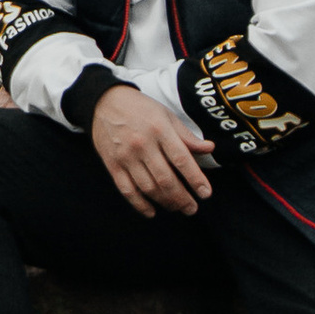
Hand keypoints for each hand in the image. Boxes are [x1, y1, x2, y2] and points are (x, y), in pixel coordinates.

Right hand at [91, 86, 215, 218]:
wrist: (105, 101)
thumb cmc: (140, 108)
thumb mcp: (166, 116)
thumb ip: (187, 136)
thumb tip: (210, 148)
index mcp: (160, 130)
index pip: (182, 160)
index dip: (196, 179)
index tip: (205, 193)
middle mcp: (142, 144)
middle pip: (166, 179)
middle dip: (182, 198)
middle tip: (192, 208)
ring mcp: (126, 156)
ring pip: (148, 188)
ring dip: (165, 202)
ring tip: (176, 207)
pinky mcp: (112, 164)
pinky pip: (127, 190)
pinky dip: (140, 204)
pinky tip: (151, 211)